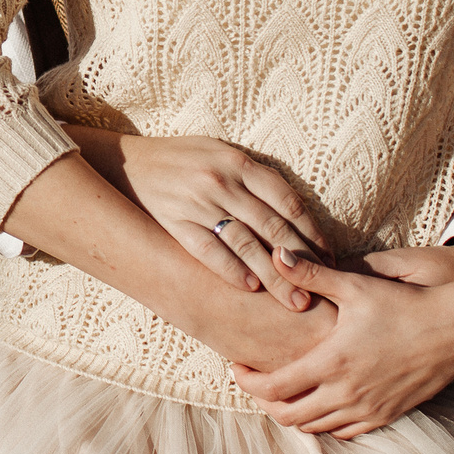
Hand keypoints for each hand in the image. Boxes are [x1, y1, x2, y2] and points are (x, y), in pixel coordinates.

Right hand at [66, 128, 323, 300]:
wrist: (125, 163)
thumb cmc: (180, 159)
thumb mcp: (219, 153)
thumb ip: (253, 176)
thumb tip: (293, 209)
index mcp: (238, 162)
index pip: (287, 202)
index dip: (312, 233)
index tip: (328, 257)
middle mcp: (222, 182)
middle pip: (273, 227)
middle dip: (301, 262)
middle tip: (321, 290)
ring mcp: (198, 203)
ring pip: (247, 244)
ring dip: (274, 275)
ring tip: (294, 300)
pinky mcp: (175, 222)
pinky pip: (210, 251)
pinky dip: (233, 270)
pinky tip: (251, 287)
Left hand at [228, 251, 453, 437]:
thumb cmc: (407, 304)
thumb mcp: (357, 286)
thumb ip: (312, 274)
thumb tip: (275, 254)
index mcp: (332, 363)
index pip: (274, 388)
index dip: (247, 381)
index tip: (238, 367)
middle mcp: (347, 394)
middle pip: (288, 416)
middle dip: (264, 402)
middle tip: (256, 381)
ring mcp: (368, 409)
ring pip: (314, 428)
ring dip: (292, 413)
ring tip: (283, 389)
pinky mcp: (387, 415)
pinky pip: (344, 432)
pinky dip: (323, 423)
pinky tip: (320, 402)